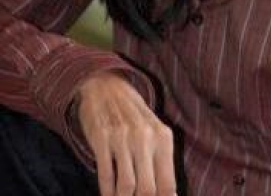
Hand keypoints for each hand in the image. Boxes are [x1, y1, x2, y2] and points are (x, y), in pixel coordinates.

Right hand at [76, 72, 176, 195]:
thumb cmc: (133, 115)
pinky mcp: (101, 138)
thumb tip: (169, 194)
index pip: (167, 184)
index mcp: (163, 138)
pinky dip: (107, 191)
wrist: (105, 85)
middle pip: (148, 189)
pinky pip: (105, 174)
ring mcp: (122, 138)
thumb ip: (162, 161)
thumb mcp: (154, 132)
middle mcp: (145, 138)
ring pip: (127, 185)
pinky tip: (108, 195)